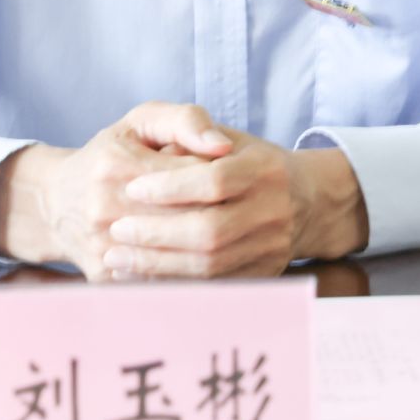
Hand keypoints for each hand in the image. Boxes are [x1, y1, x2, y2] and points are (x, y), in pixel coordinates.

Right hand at [0, 102, 235, 280]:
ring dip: (214, 252)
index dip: (222, 179)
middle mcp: (104, 206)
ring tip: (237, 238)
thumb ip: (185, 121)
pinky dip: (192, 277)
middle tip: (245, 211)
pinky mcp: (105, 277)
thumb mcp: (142, 122)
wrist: (58, 200)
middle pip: (186, 220)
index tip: (238, 178)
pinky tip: (213, 263)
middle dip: (223, 216)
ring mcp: (102, 246)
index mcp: (116, 162)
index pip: (190, 175)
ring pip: (176, 258)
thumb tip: (223, 145)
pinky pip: (160, 282)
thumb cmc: (111, 154)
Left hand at [102, 128, 368, 278]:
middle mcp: (275, 210)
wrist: (302, 199)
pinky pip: (214, 286)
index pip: (213, 180)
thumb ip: (190, 133)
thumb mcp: (224, 135)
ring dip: (158, 264)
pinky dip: (174, 282)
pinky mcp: (264, 275)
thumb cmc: (246, 162)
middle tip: (117, 229)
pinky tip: (142, 275)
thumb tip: (160, 152)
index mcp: (265, 169)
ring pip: (210, 265)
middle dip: (157, 233)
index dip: (169, 187)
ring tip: (118, 256)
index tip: (132, 188)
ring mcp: (272, 248)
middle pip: (211, 230)